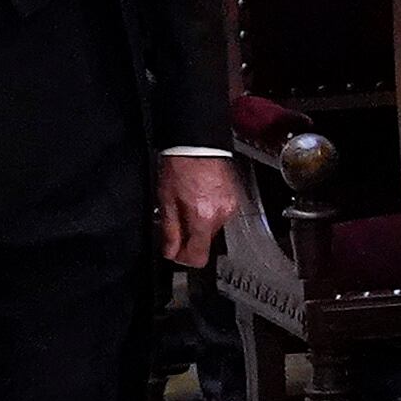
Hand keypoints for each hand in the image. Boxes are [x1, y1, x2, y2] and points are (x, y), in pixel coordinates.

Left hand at [157, 153, 241, 267]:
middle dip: (189, 235)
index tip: (174, 251)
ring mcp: (230, 206)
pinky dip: (208, 211)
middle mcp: (221, 215)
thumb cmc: (181, 165)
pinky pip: (219, 214)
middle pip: (205, 242)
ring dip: (199, 222)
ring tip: (187, 202)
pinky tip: (199, 196)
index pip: (199, 257)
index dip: (184, 258)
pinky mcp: (234, 198)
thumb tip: (170, 251)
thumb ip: (169, 230)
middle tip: (176, 219)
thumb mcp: (166, 200)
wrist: (198, 142)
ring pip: (212, 228)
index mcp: (203, 217)